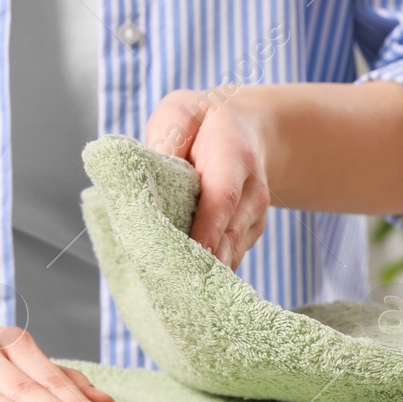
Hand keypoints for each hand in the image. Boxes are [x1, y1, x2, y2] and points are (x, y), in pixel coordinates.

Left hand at [144, 88, 271, 269]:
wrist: (249, 130)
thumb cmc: (204, 121)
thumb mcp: (181, 112)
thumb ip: (167, 138)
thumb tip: (149, 174)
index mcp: (234, 157)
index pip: (222, 197)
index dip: (207, 229)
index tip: (190, 254)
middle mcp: (253, 193)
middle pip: (226, 236)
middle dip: (196, 262)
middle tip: (163, 283)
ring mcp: (253, 219)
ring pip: (228, 255)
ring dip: (199, 273)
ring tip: (166, 289)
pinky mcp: (246, 236)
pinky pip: (225, 259)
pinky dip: (203, 272)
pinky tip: (175, 283)